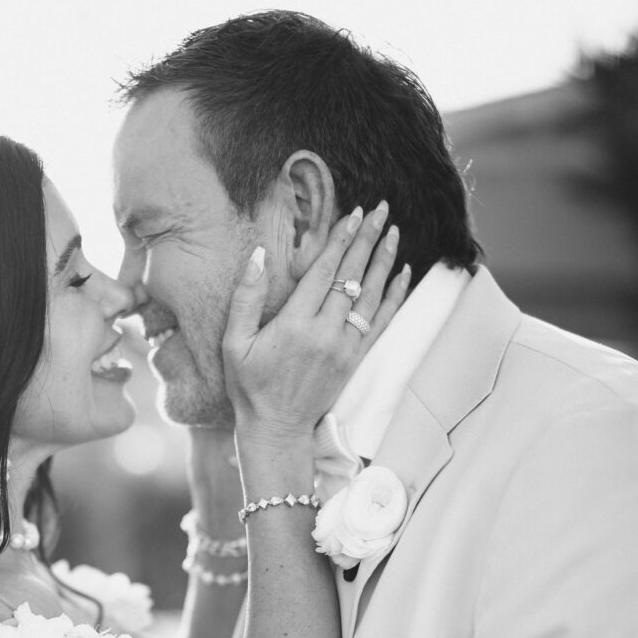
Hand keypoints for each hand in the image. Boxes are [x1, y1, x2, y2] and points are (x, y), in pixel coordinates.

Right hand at [223, 203, 409, 436]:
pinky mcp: (355, 360)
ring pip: (371, 295)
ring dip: (383, 261)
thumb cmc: (250, 386)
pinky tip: (402, 273)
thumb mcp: (234, 343)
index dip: (340, 240)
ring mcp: (344, 347)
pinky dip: (394, 296)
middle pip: (351, 276)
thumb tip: (258, 256)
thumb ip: (245, 298)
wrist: (277, 428)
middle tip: (379, 209)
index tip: (352, 213)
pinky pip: (382, 322)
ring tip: (392, 232)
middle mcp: (324, 333)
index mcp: (294, 325)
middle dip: (366, 239)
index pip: (324, 271)